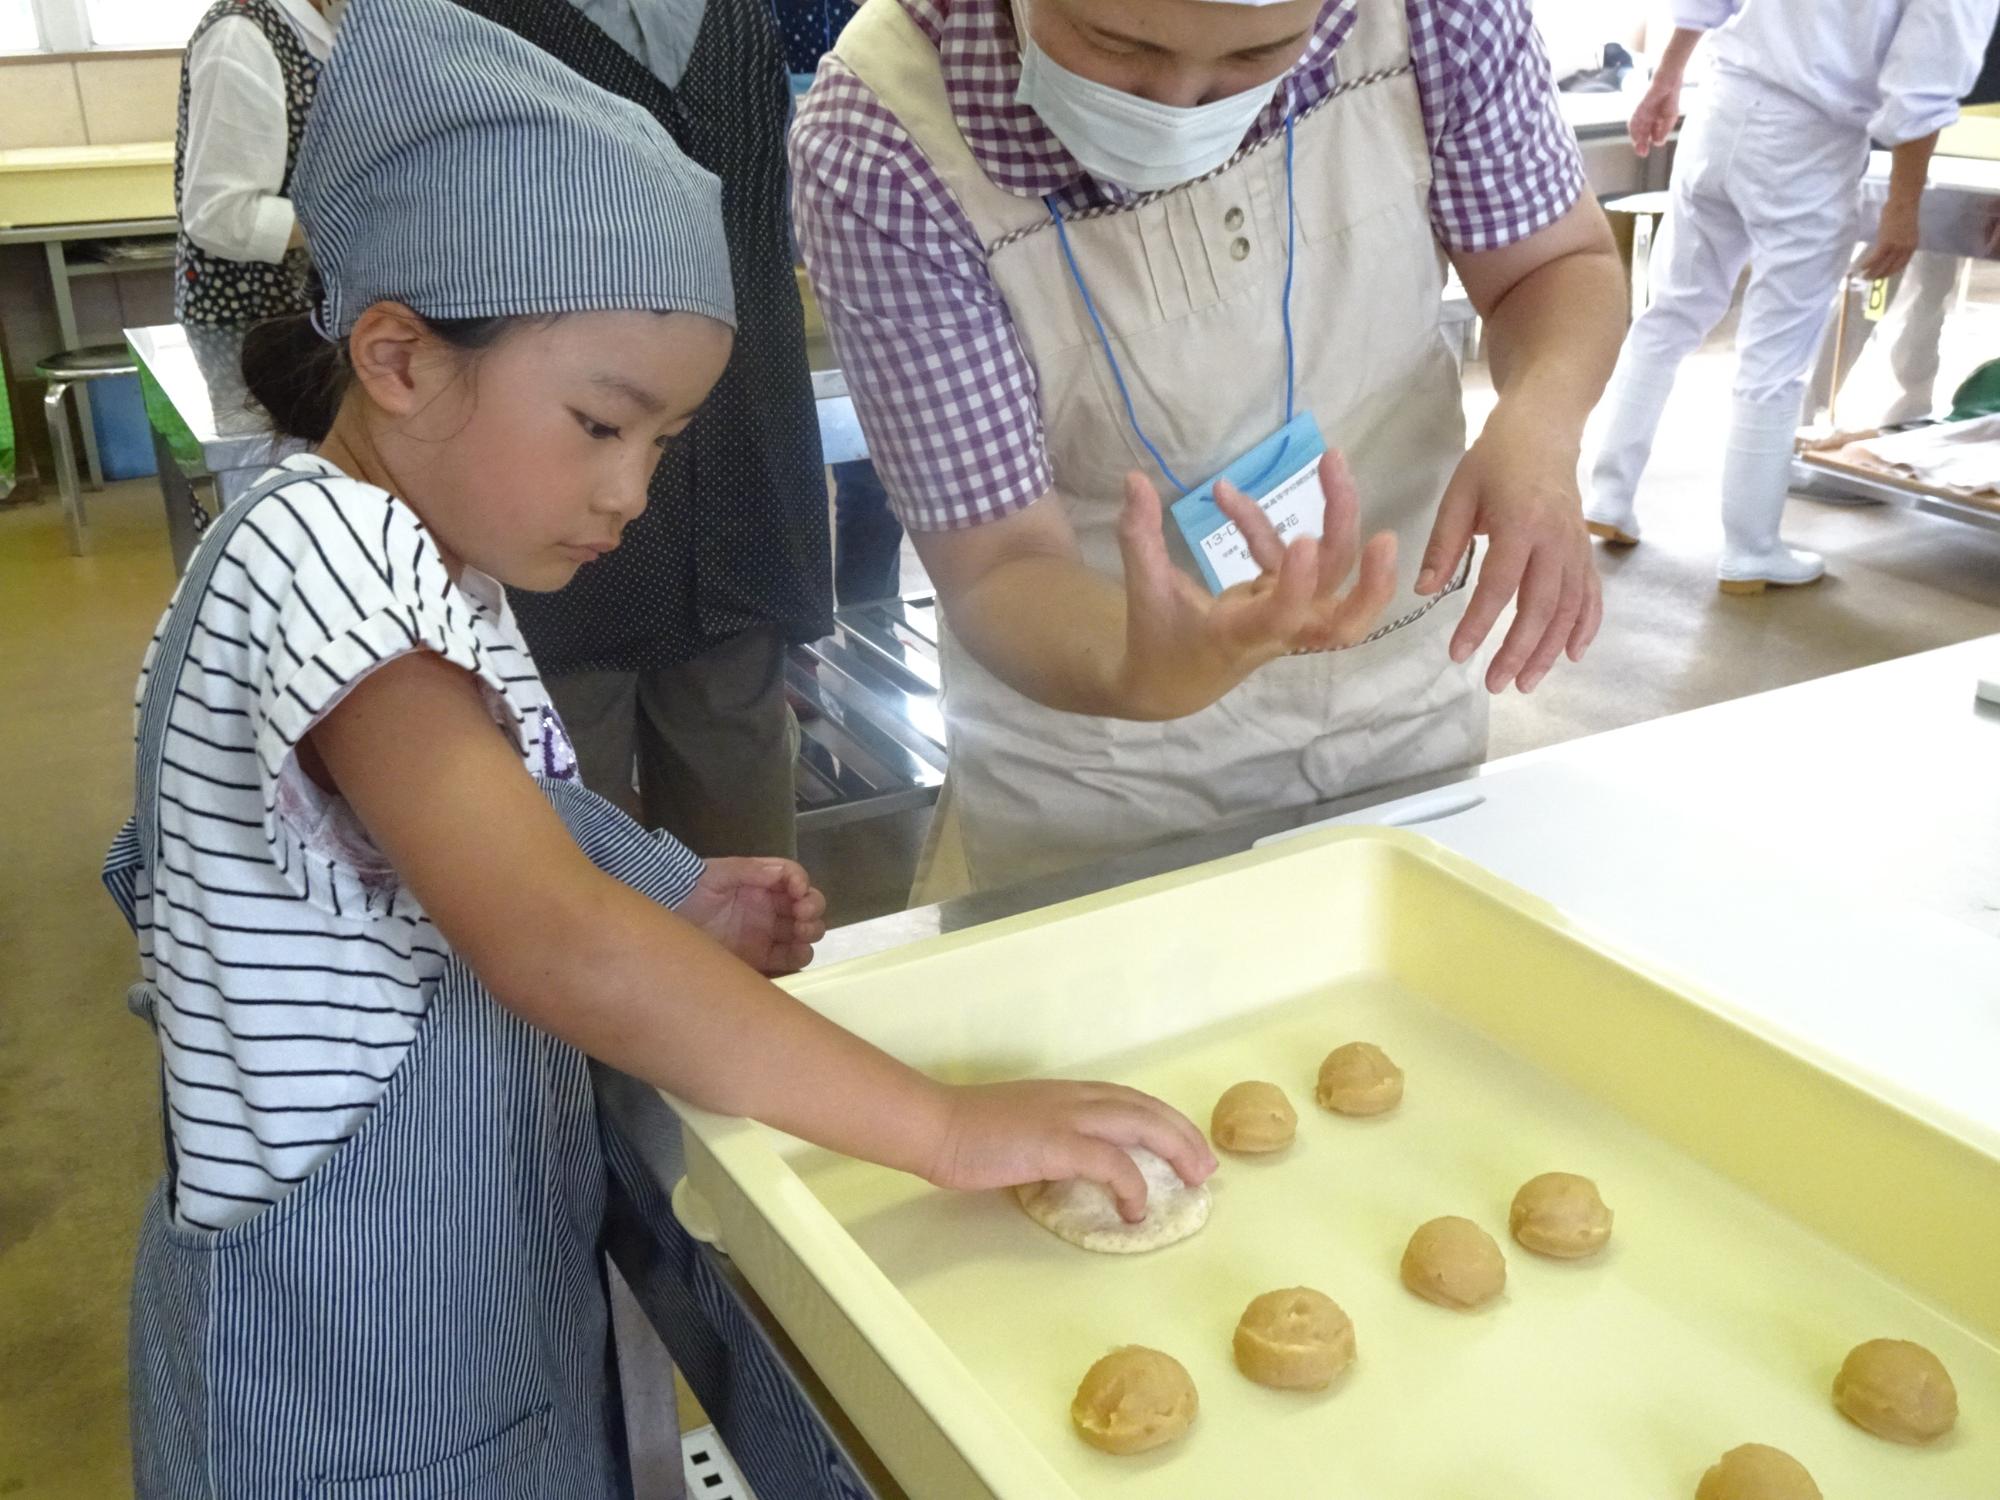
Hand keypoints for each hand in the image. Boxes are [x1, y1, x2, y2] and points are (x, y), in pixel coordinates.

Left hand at [680, 858, 827, 974]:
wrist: (666, 920)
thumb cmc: (688, 891)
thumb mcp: (715, 874)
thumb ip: (748, 870)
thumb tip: (782, 873)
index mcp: (760, 882)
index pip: (793, 878)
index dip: (802, 883)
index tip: (798, 892)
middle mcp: (769, 906)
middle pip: (807, 905)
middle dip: (812, 908)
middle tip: (801, 915)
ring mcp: (766, 933)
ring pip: (804, 932)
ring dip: (810, 932)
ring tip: (800, 934)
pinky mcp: (760, 958)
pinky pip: (790, 958)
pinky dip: (800, 956)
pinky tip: (797, 952)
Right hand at [925, 1080, 1216, 1221]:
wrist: (937, 1125)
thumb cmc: (970, 1133)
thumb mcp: (1025, 1129)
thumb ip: (1056, 1140)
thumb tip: (1076, 1167)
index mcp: (1069, 1094)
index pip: (1132, 1100)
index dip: (1166, 1121)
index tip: (1187, 1145)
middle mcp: (1077, 1098)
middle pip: (1148, 1109)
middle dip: (1183, 1135)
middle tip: (1204, 1167)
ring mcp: (1068, 1118)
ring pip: (1141, 1125)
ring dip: (1174, 1150)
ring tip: (1192, 1181)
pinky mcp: (1057, 1144)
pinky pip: (1111, 1163)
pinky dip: (1131, 1185)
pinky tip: (1135, 1209)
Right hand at [1114, 450, 1398, 719]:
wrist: (1173, 683)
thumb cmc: (1158, 641)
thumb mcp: (1144, 593)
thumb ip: (1139, 537)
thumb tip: (1133, 478)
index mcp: (1241, 636)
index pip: (1281, 617)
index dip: (1296, 583)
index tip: (1301, 539)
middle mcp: (1278, 630)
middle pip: (1345, 616)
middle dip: (1373, 583)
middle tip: (1384, 535)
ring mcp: (1288, 613)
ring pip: (1337, 578)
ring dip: (1343, 522)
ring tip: (1333, 463)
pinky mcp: (1285, 597)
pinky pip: (1291, 556)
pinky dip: (1262, 525)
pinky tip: (1226, 496)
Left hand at [1415, 401, 1601, 693]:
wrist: (1546, 429)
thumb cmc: (1496, 459)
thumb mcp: (1460, 493)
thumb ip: (1444, 544)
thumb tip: (1424, 591)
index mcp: (1520, 524)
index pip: (1499, 586)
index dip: (1479, 624)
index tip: (1458, 654)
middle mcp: (1555, 540)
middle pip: (1541, 606)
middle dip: (1519, 651)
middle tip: (1495, 684)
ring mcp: (1575, 547)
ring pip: (1569, 608)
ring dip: (1549, 650)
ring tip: (1526, 683)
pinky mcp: (1584, 549)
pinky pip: (1591, 594)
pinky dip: (1585, 627)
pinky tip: (1571, 655)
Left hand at [1629, 75, 1681, 157]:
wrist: (1669, 80)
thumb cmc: (1670, 95)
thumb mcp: (1669, 117)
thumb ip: (1663, 130)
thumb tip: (1658, 142)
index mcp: (1654, 117)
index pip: (1647, 132)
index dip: (1647, 142)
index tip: (1646, 152)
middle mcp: (1646, 116)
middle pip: (1640, 132)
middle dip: (1641, 143)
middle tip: (1642, 153)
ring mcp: (1641, 112)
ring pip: (1636, 128)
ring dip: (1637, 139)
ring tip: (1640, 148)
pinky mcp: (1639, 108)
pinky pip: (1634, 120)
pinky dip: (1635, 130)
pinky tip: (1636, 137)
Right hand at [1857, 196, 1920, 280]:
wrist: (1904, 201)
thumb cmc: (1904, 210)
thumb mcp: (1905, 229)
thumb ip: (1900, 239)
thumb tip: (1889, 246)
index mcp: (1912, 245)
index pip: (1902, 264)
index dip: (1891, 272)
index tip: (1883, 276)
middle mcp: (1905, 248)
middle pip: (1892, 267)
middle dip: (1881, 275)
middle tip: (1871, 280)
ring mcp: (1896, 246)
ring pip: (1883, 264)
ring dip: (1872, 273)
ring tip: (1864, 277)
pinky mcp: (1886, 242)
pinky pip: (1876, 257)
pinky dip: (1867, 264)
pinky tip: (1860, 268)